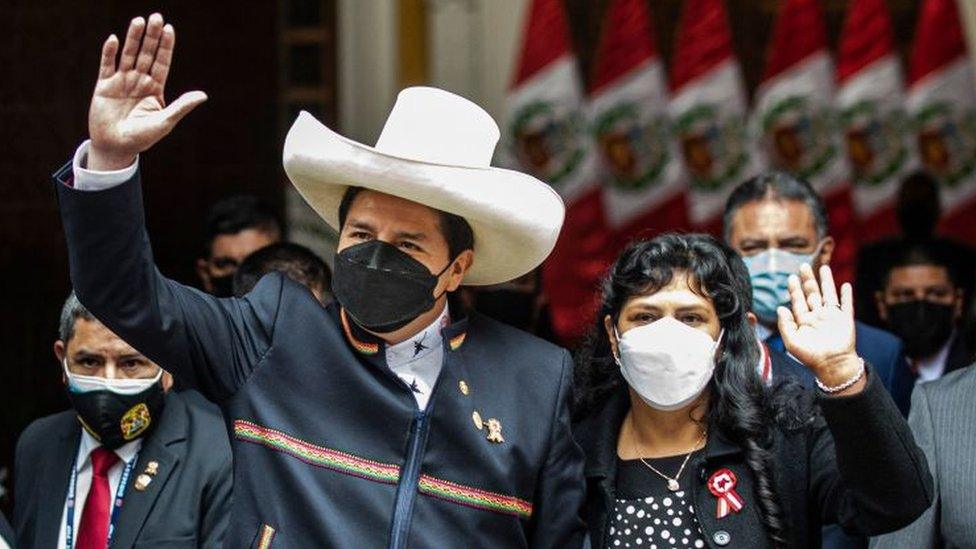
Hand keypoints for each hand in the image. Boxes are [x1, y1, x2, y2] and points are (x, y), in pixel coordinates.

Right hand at [88, 14, 206, 169]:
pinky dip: (109, 53)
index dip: (165, 46)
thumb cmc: (142, 137)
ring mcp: (121, 81)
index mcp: (155, 88)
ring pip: (128, 55)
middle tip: (156, 17)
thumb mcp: (165, 121)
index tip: (170, 29)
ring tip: (139, 21)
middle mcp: (139, 81)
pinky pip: (107, 65)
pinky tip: (114, 40)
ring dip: (133, 38)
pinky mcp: (104, 86)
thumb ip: (181, 106)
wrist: (116, 147)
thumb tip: (203, 95)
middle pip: (146, 54)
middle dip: (151, 36)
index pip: (162, 62)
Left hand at [777, 264, 862, 389]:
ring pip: (829, 295)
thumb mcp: (792, 342)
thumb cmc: (810, 357)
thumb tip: (780, 307)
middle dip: (808, 280)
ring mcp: (832, 317)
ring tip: (824, 267)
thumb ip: (785, 325)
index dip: (794, 289)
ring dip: (826, 282)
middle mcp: (818, 316)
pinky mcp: (845, 320)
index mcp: (804, 321)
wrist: (832, 366)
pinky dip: (846, 295)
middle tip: (803, 265)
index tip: (791, 277)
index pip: (798, 301)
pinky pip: (846, 305)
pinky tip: (845, 285)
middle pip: (812, 294)